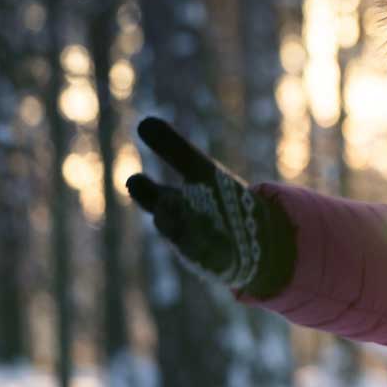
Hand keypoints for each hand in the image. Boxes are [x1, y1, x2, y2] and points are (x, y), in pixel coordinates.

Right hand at [125, 117, 293, 297]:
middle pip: (167, 221)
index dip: (144, 189)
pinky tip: (223, 242)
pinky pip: (217, 259)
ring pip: (190, 241)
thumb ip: (174, 150)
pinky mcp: (221, 264)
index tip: (135, 179)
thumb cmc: (218, 200)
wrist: (252, 237)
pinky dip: (217, 251)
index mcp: (172, 203)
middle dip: (167, 213)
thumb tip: (144, 122)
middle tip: (166, 202)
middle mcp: (181, 228)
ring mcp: (199, 249)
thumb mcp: (201, 171)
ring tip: (200, 220)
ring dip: (193, 232)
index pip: (152, 196)